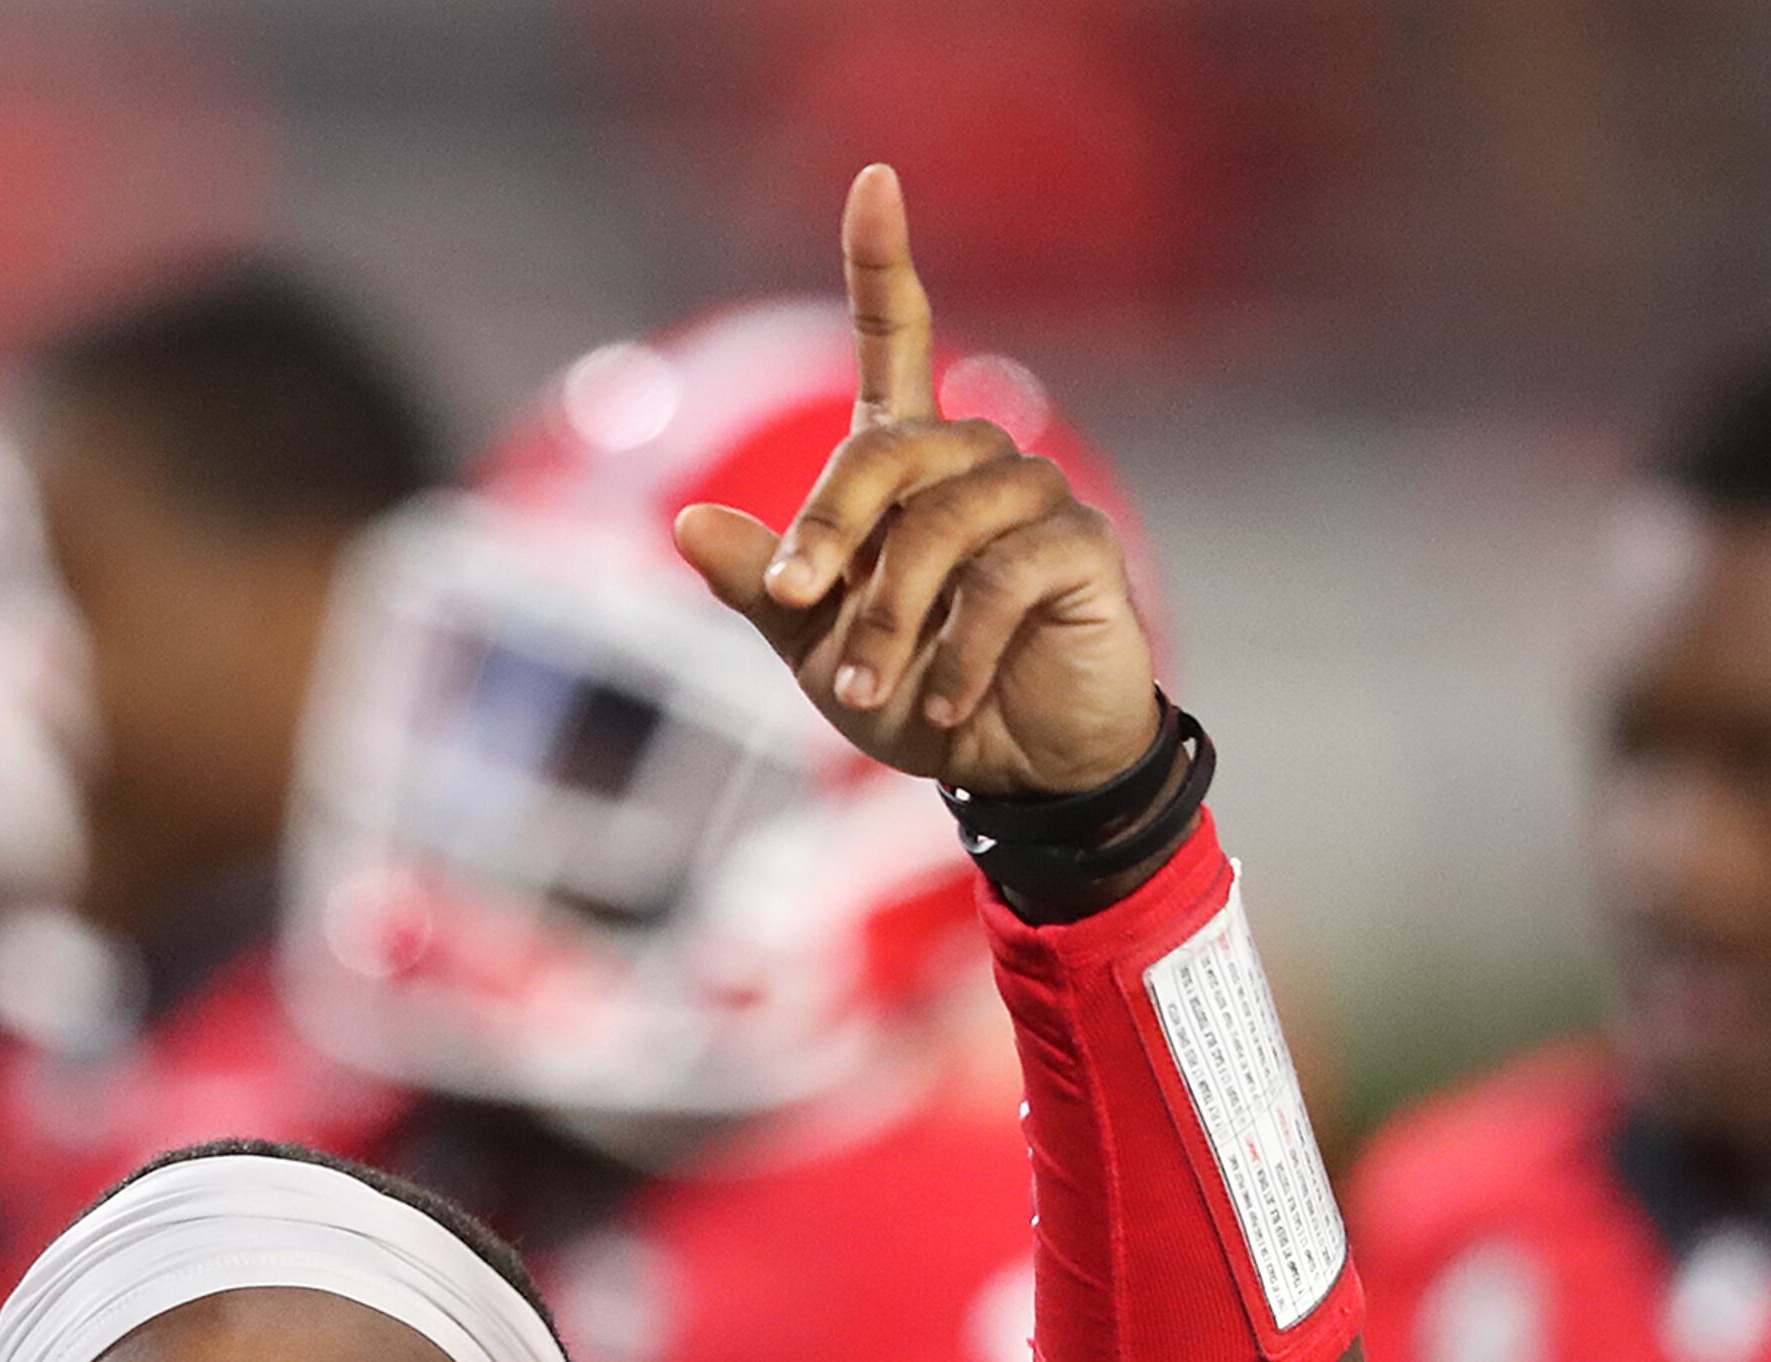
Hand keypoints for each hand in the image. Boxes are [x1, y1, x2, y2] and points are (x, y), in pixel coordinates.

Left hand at [672, 164, 1160, 801]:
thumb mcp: (813, 646)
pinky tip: (943, 700)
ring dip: (890, 618)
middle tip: (801, 605)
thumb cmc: (912, 695)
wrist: (1013, 772)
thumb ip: (762, 585)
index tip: (874, 181)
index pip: (894, 339)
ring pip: (940, 525)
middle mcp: (972, 462)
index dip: (882, 264)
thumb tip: (689, 525)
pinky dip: (956, 650)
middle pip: (887, 452)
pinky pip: (1002, 579)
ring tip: (869, 690)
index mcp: (905, 466)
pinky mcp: (1081, 549)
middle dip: (831, 532)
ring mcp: (1033, 498)